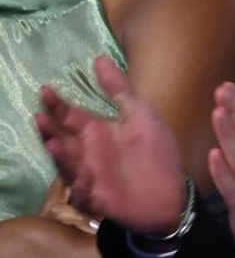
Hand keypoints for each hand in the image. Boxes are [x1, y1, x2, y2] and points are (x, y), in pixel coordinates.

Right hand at [35, 57, 186, 234]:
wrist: (170, 192)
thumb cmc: (155, 152)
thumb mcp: (140, 114)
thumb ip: (119, 89)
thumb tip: (99, 58)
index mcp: (97, 132)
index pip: (70, 116)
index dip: (57, 104)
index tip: (46, 89)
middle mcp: (87, 153)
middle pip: (61, 140)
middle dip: (49, 130)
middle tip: (40, 117)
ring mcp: (90, 176)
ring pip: (68, 166)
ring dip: (61, 157)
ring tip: (53, 144)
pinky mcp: (98, 199)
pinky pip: (85, 194)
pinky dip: (81, 189)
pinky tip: (81, 180)